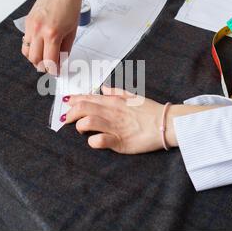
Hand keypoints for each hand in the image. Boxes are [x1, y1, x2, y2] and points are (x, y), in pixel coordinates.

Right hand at [22, 0, 95, 73]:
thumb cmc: (70, 6)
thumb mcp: (72, 32)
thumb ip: (65, 50)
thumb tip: (60, 62)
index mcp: (52, 34)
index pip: (49, 61)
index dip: (53, 70)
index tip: (56, 72)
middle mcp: (39, 31)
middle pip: (35, 60)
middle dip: (43, 66)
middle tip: (51, 66)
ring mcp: (31, 26)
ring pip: (27, 52)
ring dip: (34, 58)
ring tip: (44, 56)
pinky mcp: (27, 22)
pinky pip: (25, 41)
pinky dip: (31, 47)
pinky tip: (39, 46)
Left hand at [63, 86, 178, 153]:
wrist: (166, 123)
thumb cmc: (150, 111)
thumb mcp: (132, 97)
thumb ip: (116, 92)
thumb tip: (104, 88)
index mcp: (113, 101)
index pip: (88, 98)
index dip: (74, 99)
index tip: (66, 102)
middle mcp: (111, 112)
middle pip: (83, 108)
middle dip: (71, 113)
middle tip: (67, 119)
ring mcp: (115, 127)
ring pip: (88, 122)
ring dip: (80, 126)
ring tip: (81, 129)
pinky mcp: (120, 142)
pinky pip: (100, 140)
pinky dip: (93, 141)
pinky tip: (93, 141)